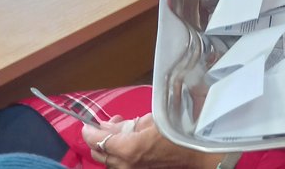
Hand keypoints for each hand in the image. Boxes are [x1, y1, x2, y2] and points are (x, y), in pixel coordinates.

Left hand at [82, 114, 220, 167]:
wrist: (198, 152)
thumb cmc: (179, 130)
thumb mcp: (152, 120)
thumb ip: (126, 124)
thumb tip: (107, 125)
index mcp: (128, 149)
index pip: (98, 141)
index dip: (89, 131)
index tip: (86, 123)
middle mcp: (126, 164)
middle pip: (100, 153)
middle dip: (99, 138)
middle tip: (108, 124)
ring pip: (109, 160)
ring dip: (109, 146)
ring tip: (121, 130)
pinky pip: (120, 164)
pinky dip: (119, 154)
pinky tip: (129, 142)